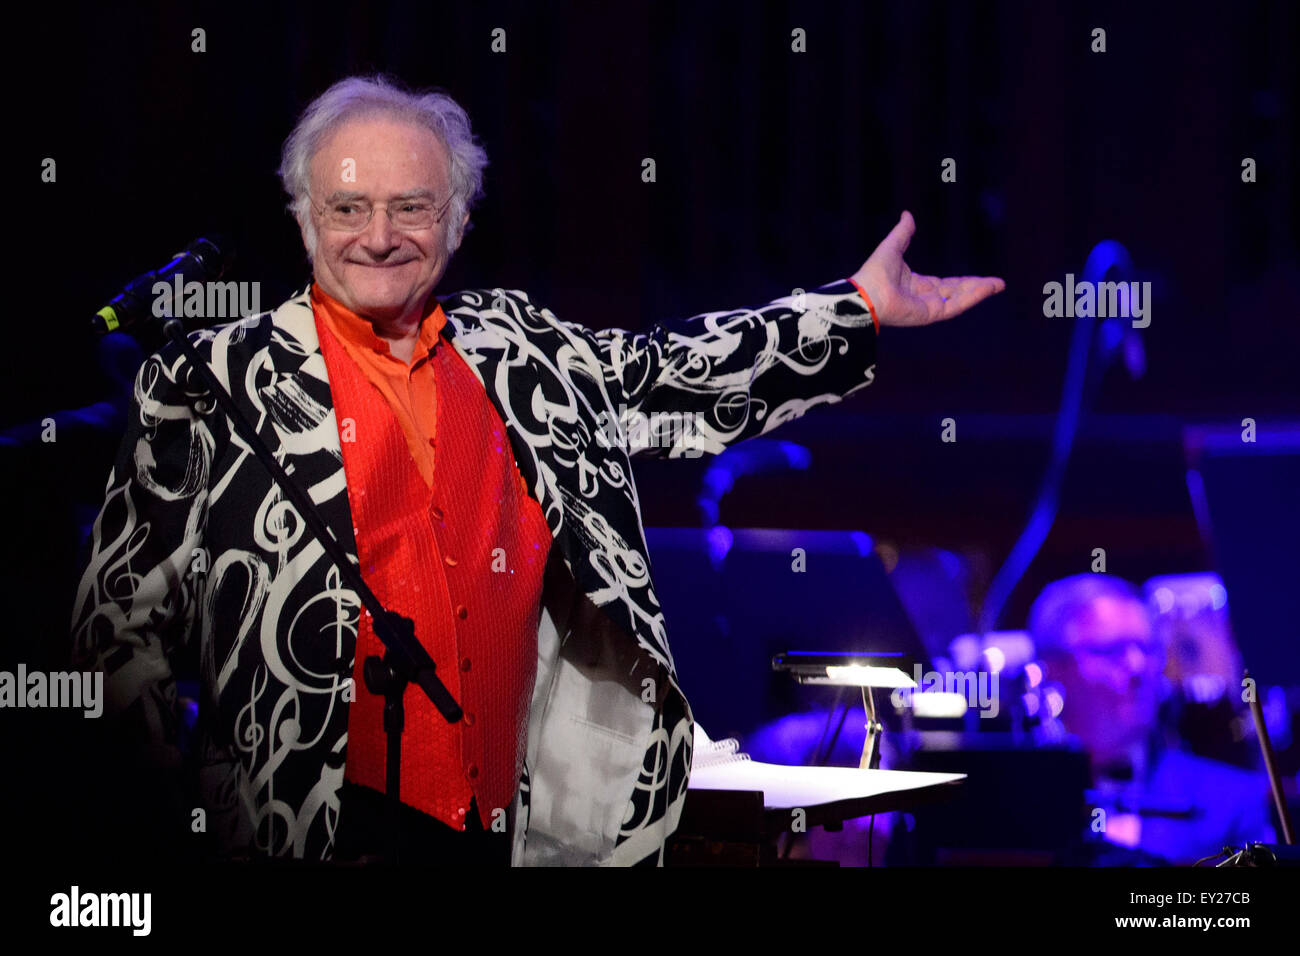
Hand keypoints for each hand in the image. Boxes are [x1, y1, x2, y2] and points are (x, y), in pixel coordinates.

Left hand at [851, 211, 1004, 326]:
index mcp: (917, 285)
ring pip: (960, 300)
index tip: (982, 279)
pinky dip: (972, 297)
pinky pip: (956, 306)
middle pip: (957, 293)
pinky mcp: (930, 314)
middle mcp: (925, 298)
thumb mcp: (893, 246)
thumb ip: (903, 232)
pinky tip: (987, 289)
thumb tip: (907, 214)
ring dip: (979, 292)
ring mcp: (928, 308)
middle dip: (978, 288)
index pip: (947, 284)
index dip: (965, 281)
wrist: (865, 292)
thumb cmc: (873, 272)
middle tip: (998, 284)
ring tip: (998, 285)